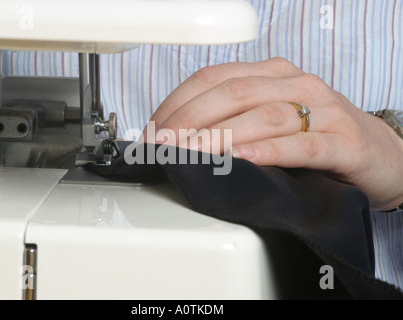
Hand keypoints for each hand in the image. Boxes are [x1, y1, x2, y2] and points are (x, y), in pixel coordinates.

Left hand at [147, 58, 402, 210]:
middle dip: (190, 120)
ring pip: (263, 116)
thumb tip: (179, 137)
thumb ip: (233, 119)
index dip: (178, 103)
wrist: (382, 155)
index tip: (154, 130)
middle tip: (164, 146)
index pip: (213, 78)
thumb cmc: (318, 137)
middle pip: (233, 93)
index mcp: (272, 74)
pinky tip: (244, 159)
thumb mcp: (271, 118)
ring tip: (192, 154)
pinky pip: (301, 146)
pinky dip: (268, 152)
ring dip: (220, 137)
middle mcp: (295, 84)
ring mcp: (323, 110)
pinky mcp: (344, 143)